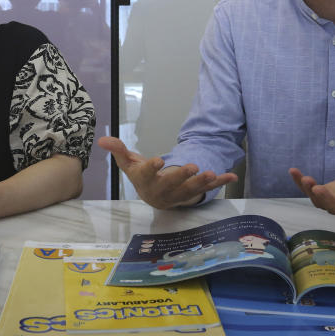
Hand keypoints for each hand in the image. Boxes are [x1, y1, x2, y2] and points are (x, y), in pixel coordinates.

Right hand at [98, 136, 235, 209]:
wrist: (154, 197)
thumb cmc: (141, 176)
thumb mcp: (128, 163)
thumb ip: (118, 150)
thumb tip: (103, 139)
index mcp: (146, 181)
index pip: (148, 174)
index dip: (152, 168)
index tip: (158, 160)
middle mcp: (163, 191)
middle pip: (172, 185)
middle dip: (182, 176)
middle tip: (193, 166)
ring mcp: (179, 194)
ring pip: (191, 190)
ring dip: (202, 183)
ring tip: (211, 173)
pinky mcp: (193, 194)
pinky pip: (207, 190)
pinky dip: (220, 183)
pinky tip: (231, 176)